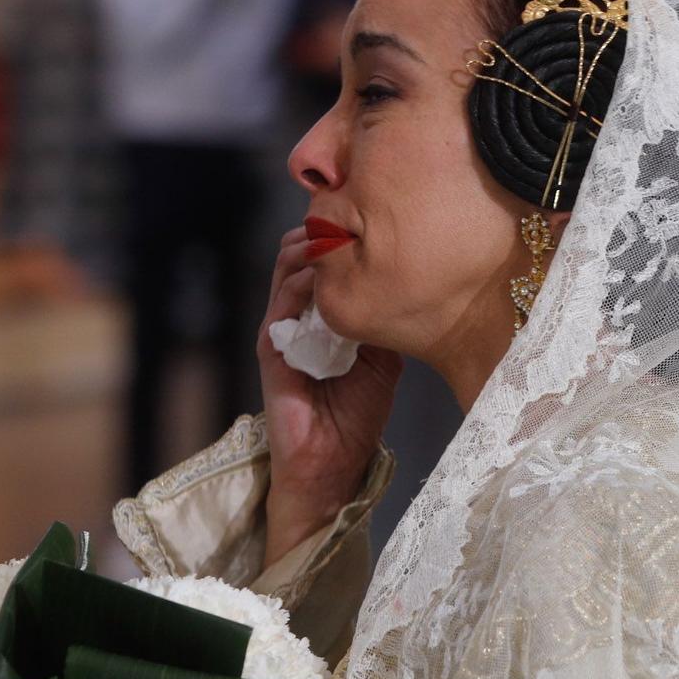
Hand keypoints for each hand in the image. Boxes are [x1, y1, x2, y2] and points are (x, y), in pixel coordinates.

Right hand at [257, 226, 401, 561]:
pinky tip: (322, 281)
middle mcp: (298, 315)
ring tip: (336, 242)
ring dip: (310, 251)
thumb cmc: (357, 415)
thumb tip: (407, 287)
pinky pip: (280, 309)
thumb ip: (385, 322)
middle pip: (297, 253)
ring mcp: (281, 330)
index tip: (369, 217)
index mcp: (321, 312)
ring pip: (285, 271)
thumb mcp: (384, 359)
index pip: (321, 257)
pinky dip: (299, 290)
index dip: (339, 233)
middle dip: (322, 230)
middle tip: (351, 220)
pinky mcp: (271, 352)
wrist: (334, 462)